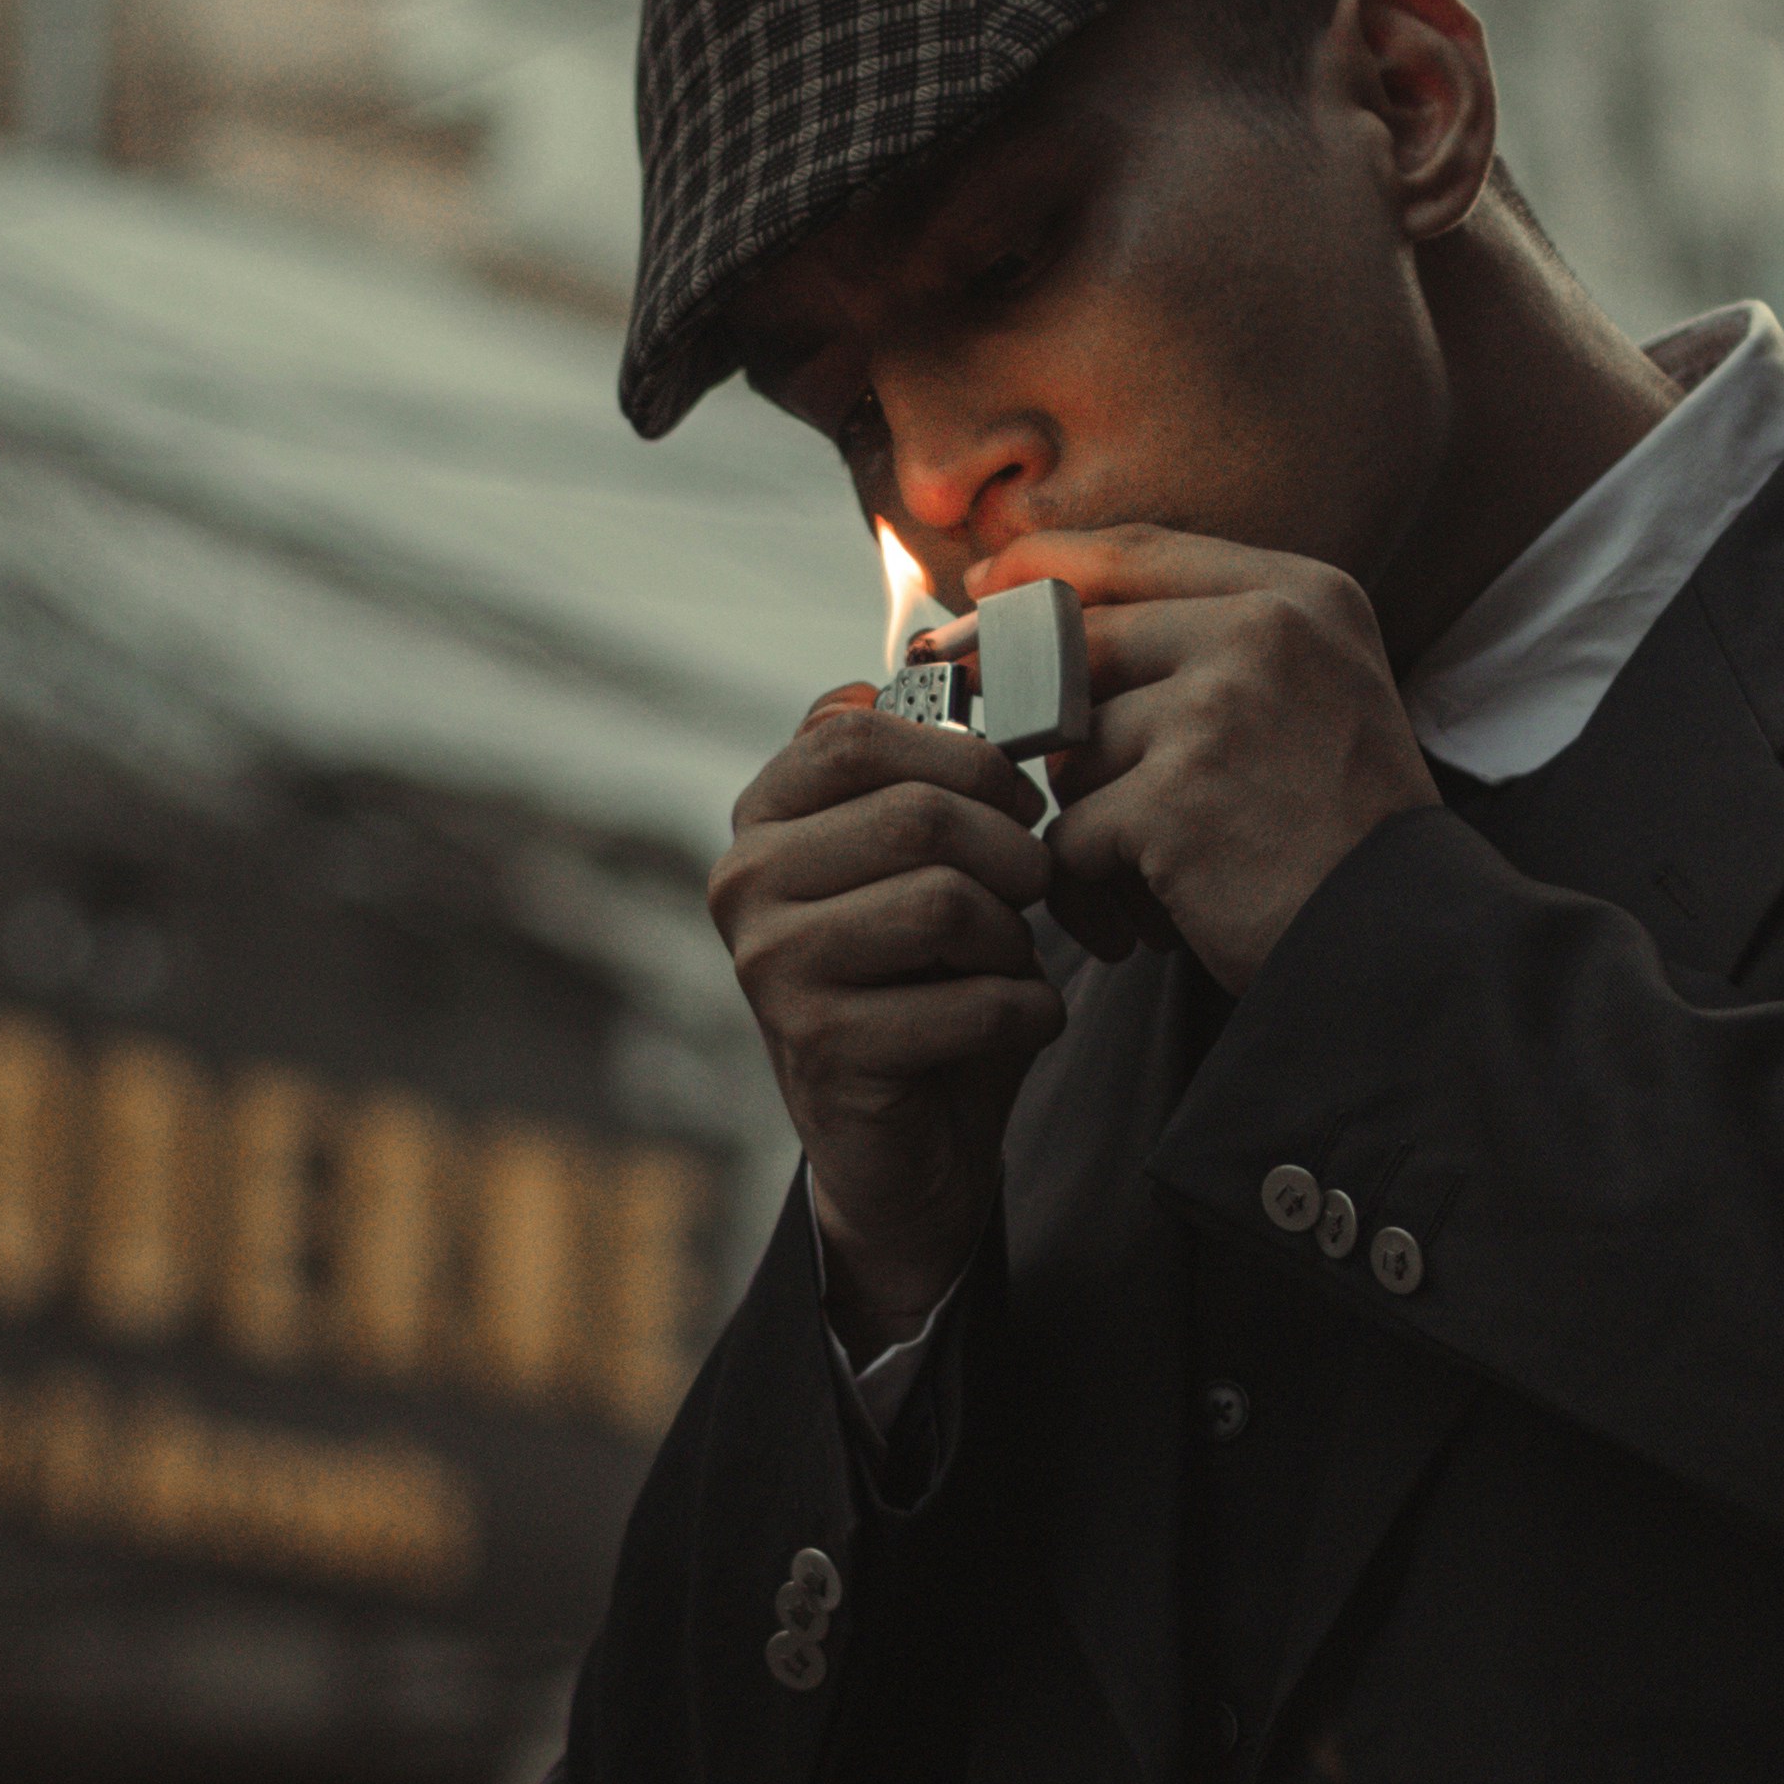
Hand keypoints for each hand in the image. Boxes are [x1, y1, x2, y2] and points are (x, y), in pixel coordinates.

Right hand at [708, 689, 1068, 1339]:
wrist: (910, 1145)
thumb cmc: (926, 979)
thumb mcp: (919, 860)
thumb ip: (917, 766)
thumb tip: (937, 638)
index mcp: (765, 817)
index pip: (858, 729)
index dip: (966, 752)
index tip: (1014, 796)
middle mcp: (745, 882)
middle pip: (919, 812)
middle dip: (1013, 849)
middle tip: (1038, 886)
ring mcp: (771, 967)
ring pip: (948, 901)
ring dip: (1017, 936)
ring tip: (1014, 960)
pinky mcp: (821, 1047)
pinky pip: (971, 997)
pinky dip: (1026, 1010)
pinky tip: (1016, 1021)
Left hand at [958, 527, 1438, 993]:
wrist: (1401, 941)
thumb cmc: (1344, 828)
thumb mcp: (1315, 689)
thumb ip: (1208, 638)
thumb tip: (1039, 599)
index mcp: (1299, 593)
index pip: (1137, 550)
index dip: (1043, 565)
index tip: (982, 586)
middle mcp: (1263, 631)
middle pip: (1077, 644)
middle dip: (1026, 708)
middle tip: (1010, 760)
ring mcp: (1217, 709)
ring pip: (1069, 749)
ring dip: (1089, 821)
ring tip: (1152, 873)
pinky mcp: (1176, 798)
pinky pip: (1074, 833)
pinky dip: (1093, 888)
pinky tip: (1146, 917)